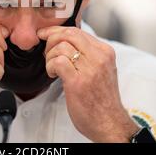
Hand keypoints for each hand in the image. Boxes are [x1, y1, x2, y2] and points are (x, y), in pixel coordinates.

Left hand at [38, 26, 138, 142]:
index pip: (77, 31)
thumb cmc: (102, 99)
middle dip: (51, 38)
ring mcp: (90, 69)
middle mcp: (99, 57)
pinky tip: (53, 74)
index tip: (45, 33)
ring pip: (61, 46)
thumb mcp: (101, 69)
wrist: (110, 123)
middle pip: (69, 34)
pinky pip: (58, 61)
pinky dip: (50, 66)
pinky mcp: (78, 82)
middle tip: (46, 51)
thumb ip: (88, 54)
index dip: (57, 31)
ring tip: (52, 68)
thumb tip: (65, 41)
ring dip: (50, 56)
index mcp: (105, 51)